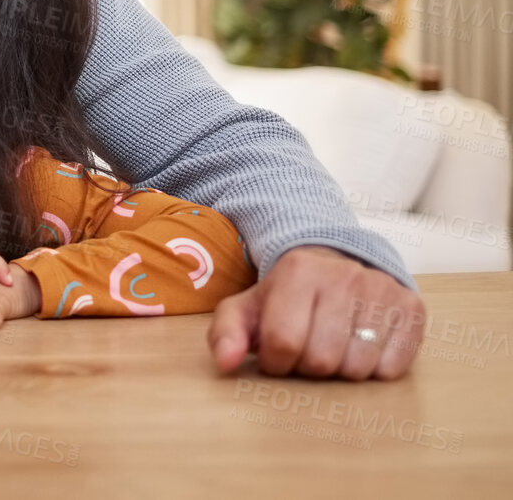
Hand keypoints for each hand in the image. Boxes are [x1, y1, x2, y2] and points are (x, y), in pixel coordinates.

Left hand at [207, 246, 425, 379]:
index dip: (276, 361)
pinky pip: (392, 369)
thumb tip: (226, 364)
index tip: (277, 353)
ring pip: (358, 368)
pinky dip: (374, 370)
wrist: (336, 267)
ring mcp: (382, 290)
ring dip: (341, 371)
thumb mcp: (247, 308)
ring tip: (333, 347)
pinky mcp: (412, 309)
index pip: (283, 342)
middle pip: (323, 360)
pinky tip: (361, 347)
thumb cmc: (286, 298)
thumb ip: (227, 334)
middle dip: (308, 367)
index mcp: (297, 270)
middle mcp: (344, 276)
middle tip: (307, 351)